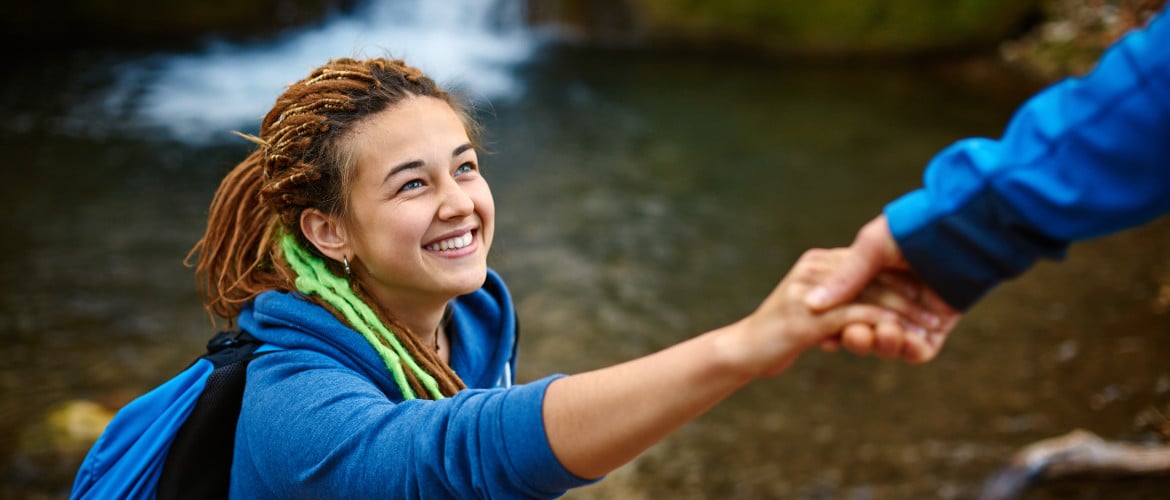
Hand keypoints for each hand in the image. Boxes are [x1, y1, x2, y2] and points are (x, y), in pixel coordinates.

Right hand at [728, 248, 941, 377]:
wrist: (743, 351)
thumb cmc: (778, 333)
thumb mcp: (815, 311)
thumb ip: (841, 294)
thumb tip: (871, 300)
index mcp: (819, 261)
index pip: (866, 267)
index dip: (898, 283)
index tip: (925, 299)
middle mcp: (815, 268)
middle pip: (873, 280)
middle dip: (908, 299)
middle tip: (935, 317)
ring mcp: (810, 291)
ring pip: (870, 298)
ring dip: (902, 316)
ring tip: (923, 330)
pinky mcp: (809, 318)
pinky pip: (859, 317)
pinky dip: (885, 327)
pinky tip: (904, 339)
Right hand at [803, 215, 959, 362]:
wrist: (970, 231)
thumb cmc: (917, 228)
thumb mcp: (872, 248)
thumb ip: (845, 278)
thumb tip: (812, 304)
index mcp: (871, 273)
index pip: (846, 304)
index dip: (833, 319)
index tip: (821, 331)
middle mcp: (892, 296)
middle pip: (865, 326)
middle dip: (858, 335)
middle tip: (852, 336)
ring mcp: (915, 314)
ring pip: (890, 341)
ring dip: (882, 342)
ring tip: (884, 334)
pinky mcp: (938, 328)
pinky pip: (918, 349)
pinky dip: (908, 348)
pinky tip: (903, 340)